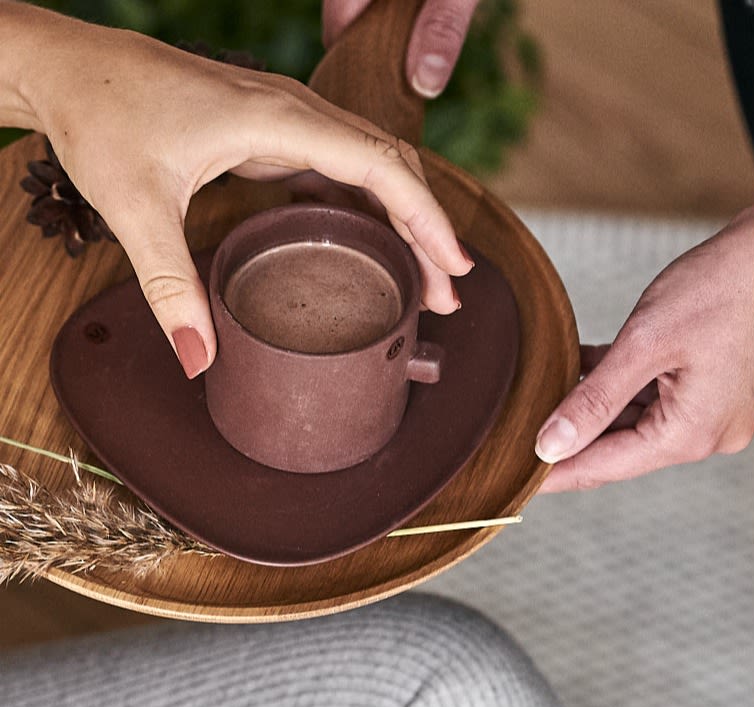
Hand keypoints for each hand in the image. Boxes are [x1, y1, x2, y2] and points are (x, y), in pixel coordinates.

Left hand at [13, 11, 470, 376]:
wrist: (68, 68)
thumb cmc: (100, 117)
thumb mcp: (135, 207)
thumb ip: (170, 286)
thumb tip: (199, 360)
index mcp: (274, 118)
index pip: (377, 165)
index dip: (424, 217)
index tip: (454, 267)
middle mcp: (289, 110)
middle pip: (388, 164)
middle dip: (427, 228)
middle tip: (448, 296)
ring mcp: (282, 117)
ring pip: (369, 162)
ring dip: (404, 216)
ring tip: (427, 280)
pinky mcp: (269, 130)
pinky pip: (339, 164)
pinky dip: (368, 206)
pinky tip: (373, 246)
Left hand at [535, 210, 753, 491]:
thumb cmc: (725, 285)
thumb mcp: (644, 343)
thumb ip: (592, 400)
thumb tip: (548, 446)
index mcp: (690, 434)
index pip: (605, 466)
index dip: (554, 472)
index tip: (512, 479)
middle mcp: (707, 438)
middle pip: (621, 449)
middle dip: (573, 438)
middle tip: (515, 436)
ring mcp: (716, 417)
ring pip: (636, 424)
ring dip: (595, 408)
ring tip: (544, 395)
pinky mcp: (717, 394)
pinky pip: (657, 402)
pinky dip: (623, 389)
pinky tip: (584, 372)